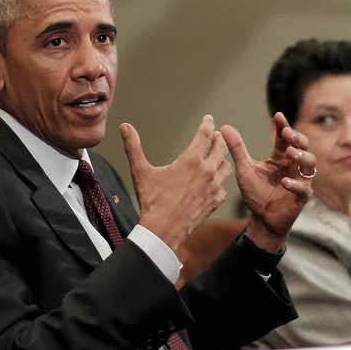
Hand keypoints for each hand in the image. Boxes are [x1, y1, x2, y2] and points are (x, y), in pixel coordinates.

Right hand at [122, 115, 232, 248]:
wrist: (163, 230)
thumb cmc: (152, 201)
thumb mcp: (141, 171)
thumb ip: (133, 147)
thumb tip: (125, 127)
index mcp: (191, 160)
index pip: (205, 134)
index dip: (208, 124)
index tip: (209, 119)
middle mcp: (206, 171)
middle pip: (221, 148)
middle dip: (219, 139)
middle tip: (217, 135)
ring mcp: (213, 187)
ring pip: (226, 166)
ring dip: (222, 159)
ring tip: (218, 156)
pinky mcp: (215, 201)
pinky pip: (223, 187)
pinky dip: (220, 182)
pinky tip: (215, 183)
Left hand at [221, 112, 315, 251]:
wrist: (261, 220)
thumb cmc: (255, 193)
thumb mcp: (244, 169)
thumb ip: (237, 148)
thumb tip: (224, 127)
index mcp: (281, 157)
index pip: (285, 138)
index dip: (283, 126)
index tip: (278, 116)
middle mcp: (293, 166)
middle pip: (303, 146)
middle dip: (297, 138)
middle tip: (287, 133)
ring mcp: (300, 180)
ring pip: (309, 164)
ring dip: (302, 156)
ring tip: (290, 153)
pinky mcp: (301, 197)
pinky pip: (304, 188)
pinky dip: (296, 184)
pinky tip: (284, 182)